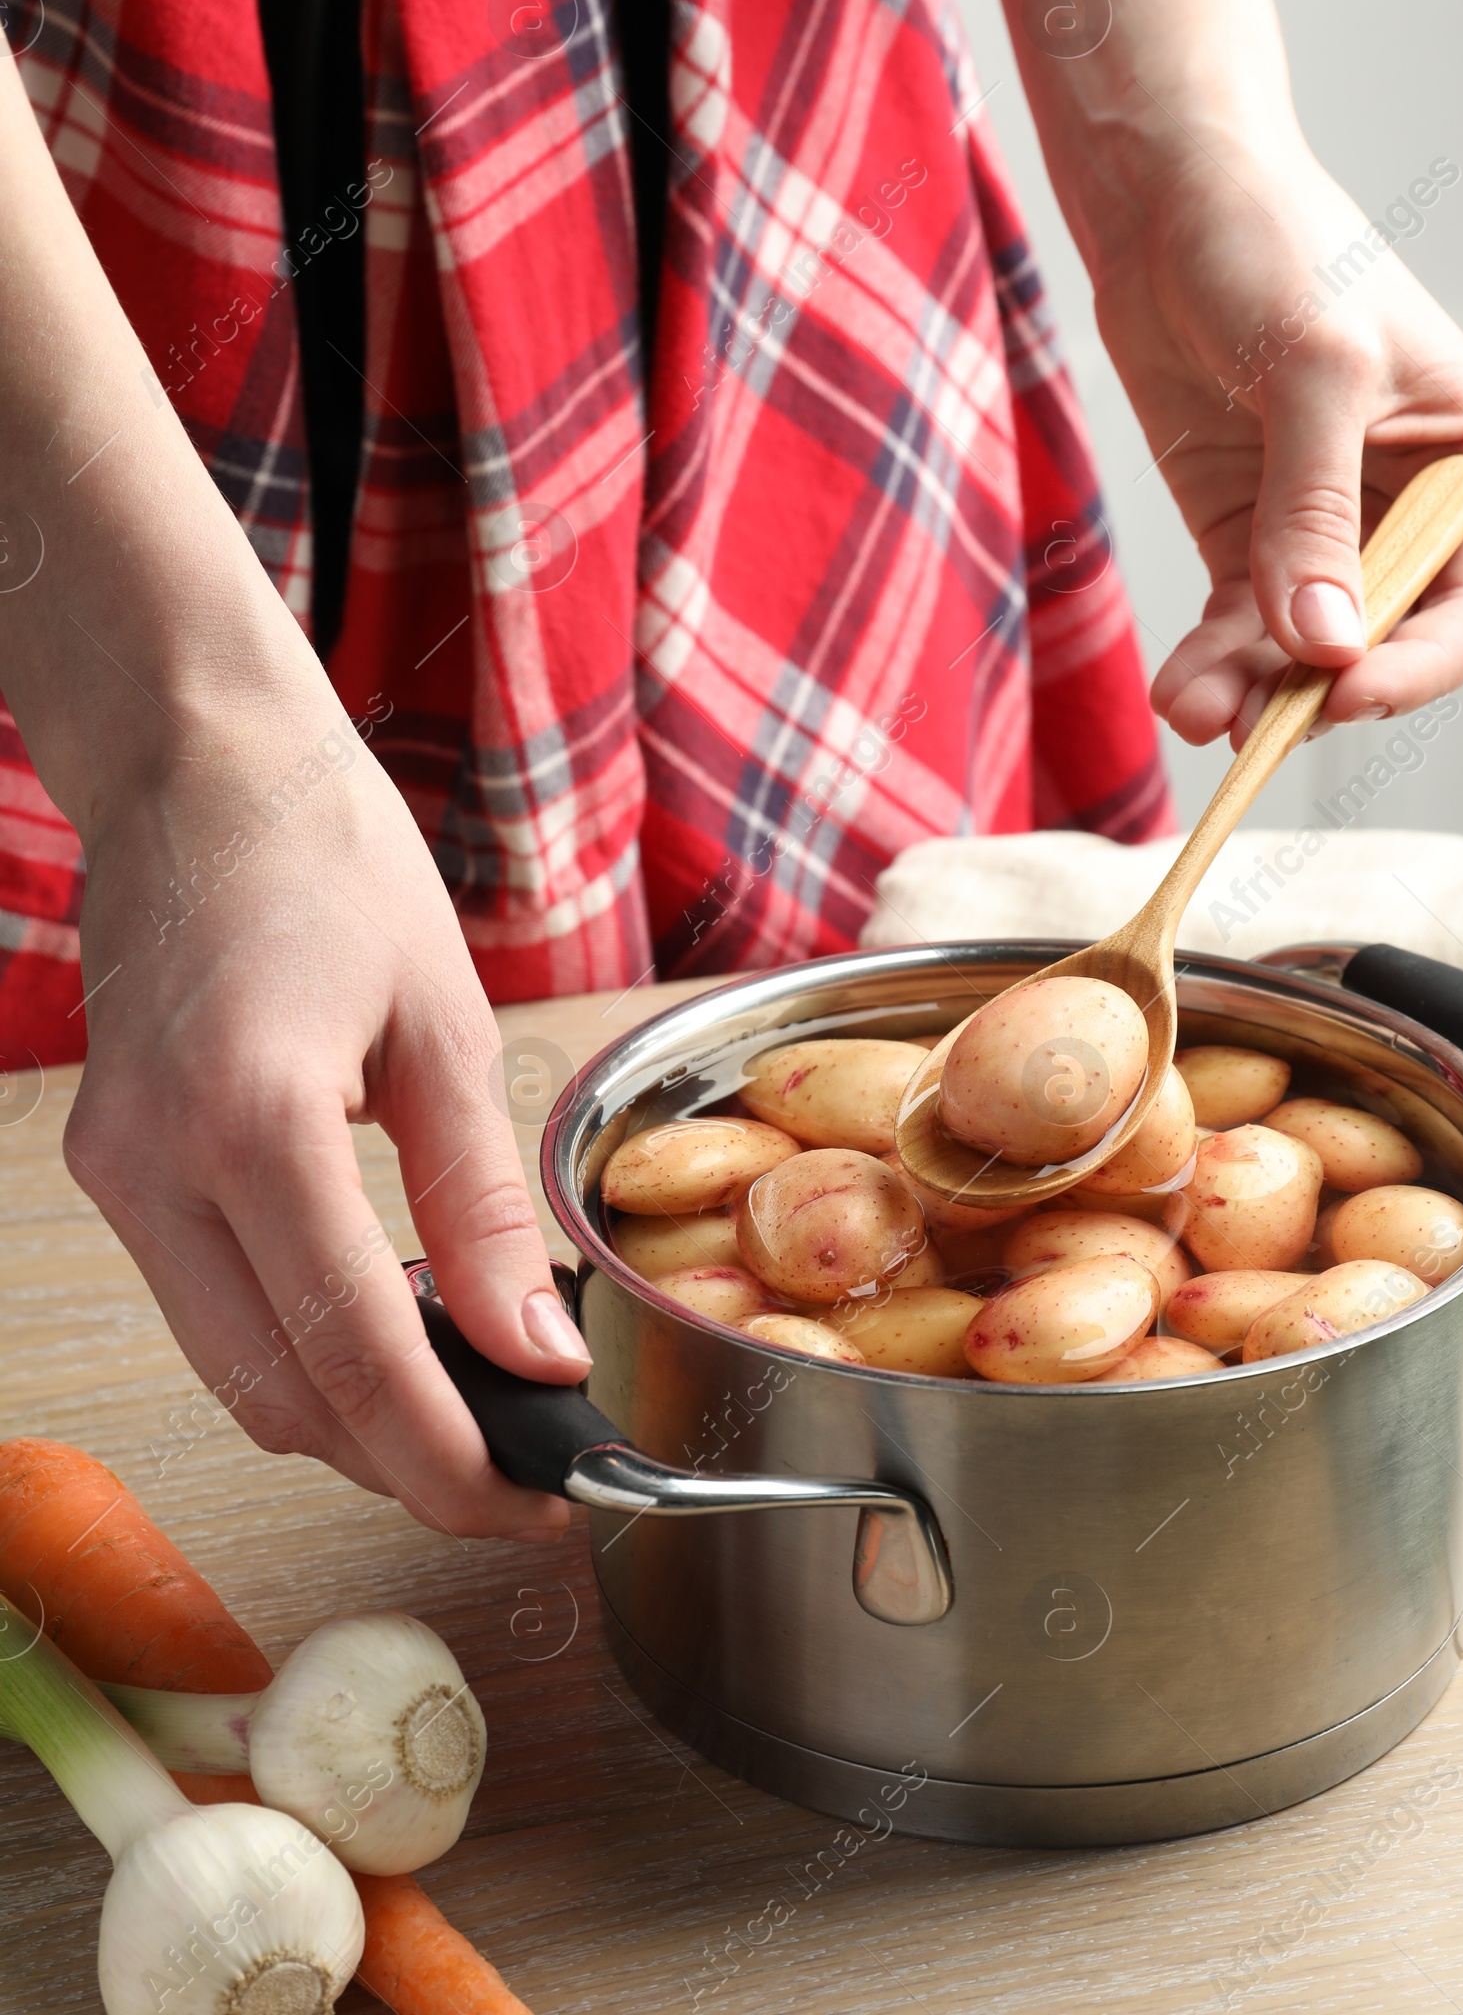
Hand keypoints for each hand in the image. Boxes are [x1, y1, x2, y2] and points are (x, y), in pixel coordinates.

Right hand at [62, 696, 591, 1541]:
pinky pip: (205, 1307)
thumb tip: (536, 1353)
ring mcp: (116, 1171)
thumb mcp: (444, 1027)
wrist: (199, 771)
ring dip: (349, 1417)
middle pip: (279, 1397)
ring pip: (233, 1372)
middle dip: (402, 1462)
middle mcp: (157, 1164)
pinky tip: (384, 1326)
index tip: (533, 1505)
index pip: (352, 1355)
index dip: (447, 1458)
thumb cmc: (332, 864)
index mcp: (253, 1115)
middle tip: (520, 1475)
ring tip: (469, 1409)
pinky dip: (296, 1346)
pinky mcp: (110, 1166)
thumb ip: (483, 1206)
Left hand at [1089, 141, 1462, 746]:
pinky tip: (1182, 692)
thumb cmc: (1274, 248)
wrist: (1169, 205)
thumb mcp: (1312, 370)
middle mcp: (1423, 516)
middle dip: (1323, 689)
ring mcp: (1334, 537)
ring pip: (1308, 652)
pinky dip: (1213, 664)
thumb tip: (1323, 639)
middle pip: (1391, 644)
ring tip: (1196, 711)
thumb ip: (1314, 509)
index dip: (1419, 664)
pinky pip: (1242, 630)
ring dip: (1256, 691)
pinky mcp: (1253, 543)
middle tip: (1255, 724)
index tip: (1345, 690)